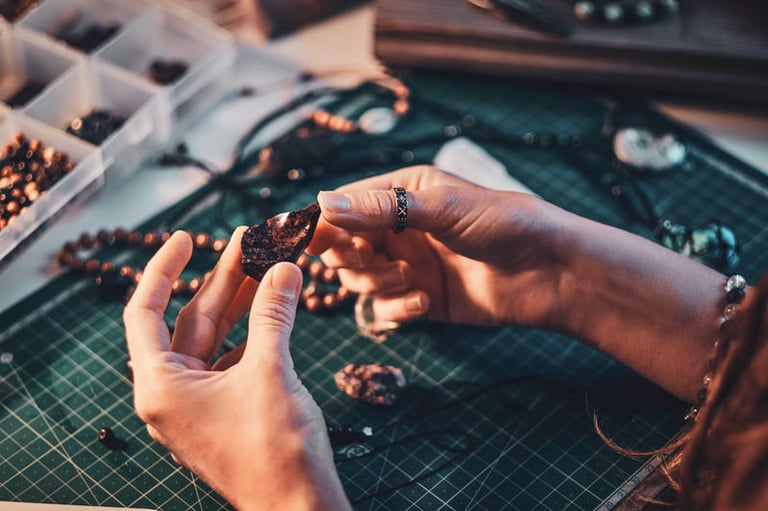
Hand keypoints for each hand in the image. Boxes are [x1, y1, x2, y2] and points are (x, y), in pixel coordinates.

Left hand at [123, 228, 349, 510]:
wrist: (298, 507)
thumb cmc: (274, 451)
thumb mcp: (270, 371)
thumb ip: (272, 314)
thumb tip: (282, 266)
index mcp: (161, 386)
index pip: (145, 313)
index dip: (163, 269)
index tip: (186, 237)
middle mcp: (172, 393)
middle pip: (191, 320)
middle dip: (222, 279)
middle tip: (247, 240)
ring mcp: (200, 403)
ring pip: (217, 338)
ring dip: (242, 301)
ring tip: (267, 262)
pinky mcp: (227, 410)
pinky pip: (236, 358)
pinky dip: (256, 331)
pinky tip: (276, 305)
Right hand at [308, 165, 570, 329]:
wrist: (549, 272)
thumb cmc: (502, 224)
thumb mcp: (440, 207)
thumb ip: (381, 208)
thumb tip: (322, 203)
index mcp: (401, 193)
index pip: (345, 205)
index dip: (325, 223)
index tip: (310, 241)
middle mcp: (399, 228)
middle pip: (344, 246)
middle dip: (351, 257)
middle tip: (370, 260)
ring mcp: (409, 264)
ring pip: (360, 279)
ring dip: (377, 282)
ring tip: (409, 278)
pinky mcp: (421, 299)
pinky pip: (386, 307)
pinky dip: (398, 307)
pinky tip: (425, 301)